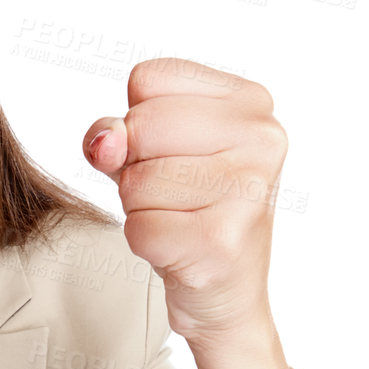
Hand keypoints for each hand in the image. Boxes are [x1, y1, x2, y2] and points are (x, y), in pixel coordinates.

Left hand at [83, 57, 286, 345]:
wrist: (224, 289)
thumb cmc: (188, 209)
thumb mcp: (149, 154)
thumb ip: (116, 132)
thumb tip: (106, 142)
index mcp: (250, 101)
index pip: (147, 79)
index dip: (137, 122)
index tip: (170, 153)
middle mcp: (262, 138)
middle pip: (140, 125)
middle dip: (135, 166)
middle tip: (172, 193)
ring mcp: (248, 190)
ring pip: (136, 181)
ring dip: (139, 208)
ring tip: (178, 219)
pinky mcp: (222, 241)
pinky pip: (139, 228)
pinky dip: (143, 242)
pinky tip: (178, 246)